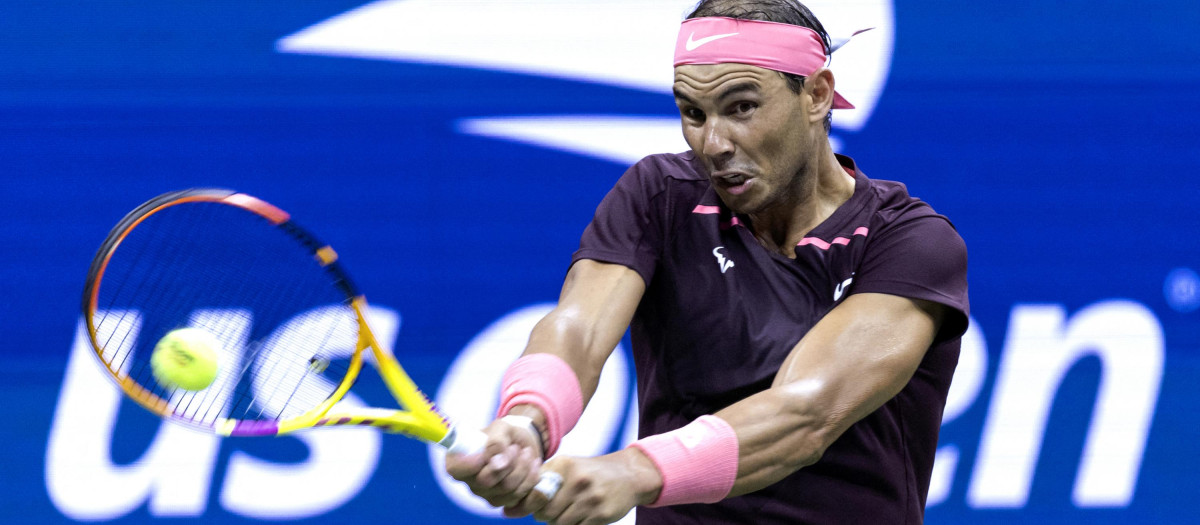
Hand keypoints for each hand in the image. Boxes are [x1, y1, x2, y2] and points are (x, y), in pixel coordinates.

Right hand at [445, 417, 543, 508]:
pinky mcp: (503, 501)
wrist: (520, 444)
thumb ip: (496, 442)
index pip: (456, 469)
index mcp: (458, 460)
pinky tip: (533, 464)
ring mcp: (485, 494)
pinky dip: (530, 478)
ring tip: (526, 452)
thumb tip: (499, 462)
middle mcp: (468, 481)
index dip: (472, 463)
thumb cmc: (503, 434)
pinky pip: (519, 496)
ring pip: (506, 489)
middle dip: (507, 462)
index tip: (489, 452)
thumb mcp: (500, 429)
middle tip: (516, 448)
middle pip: (486, 481)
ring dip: (522, 468)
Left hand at [512, 448, 661, 524]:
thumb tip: (508, 508)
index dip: (525, 504)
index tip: (516, 509)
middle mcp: (576, 480)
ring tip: (567, 511)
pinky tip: (580, 515)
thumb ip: (541, 482)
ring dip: (558, 522)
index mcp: (564, 466)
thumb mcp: (568, 467)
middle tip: (551, 510)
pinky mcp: (601, 514)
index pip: (534, 491)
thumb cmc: (590, 473)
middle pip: (544, 512)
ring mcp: (590, 498)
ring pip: (559, 523)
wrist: (629, 475)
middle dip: (543, 515)